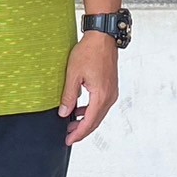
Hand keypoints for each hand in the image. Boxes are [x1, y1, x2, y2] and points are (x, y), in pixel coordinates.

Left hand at [57, 31, 118, 145]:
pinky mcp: (111, 86)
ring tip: (72, 123)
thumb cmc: (89, 51)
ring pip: (99, 113)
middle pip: (96, 121)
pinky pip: (101, 104)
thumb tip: (64, 113)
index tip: (68, 140)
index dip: (78, 134)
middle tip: (68, 135)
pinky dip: (91, 110)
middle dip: (82, 130)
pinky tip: (81, 108)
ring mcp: (112, 92)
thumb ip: (69, 95)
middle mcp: (109, 97)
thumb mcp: (73, 73)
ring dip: (86, 120)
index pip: (89, 122)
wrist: (102, 36)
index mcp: (101, 96)